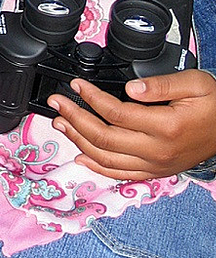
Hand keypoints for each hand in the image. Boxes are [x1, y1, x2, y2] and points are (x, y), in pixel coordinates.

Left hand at [47, 69, 215, 180]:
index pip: (115, 113)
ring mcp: (154, 165)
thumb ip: (161, 84)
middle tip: (57, 102)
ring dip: (78, 140)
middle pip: (102, 137)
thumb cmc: (214, 104)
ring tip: (60, 123)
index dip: (91, 97)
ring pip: (105, 158)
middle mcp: (156, 151)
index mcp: (165, 126)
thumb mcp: (195, 83)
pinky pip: (119, 174)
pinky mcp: (154, 172)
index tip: (77, 84)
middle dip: (74, 117)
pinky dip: (96, 166)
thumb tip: (130, 88)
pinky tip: (80, 155)